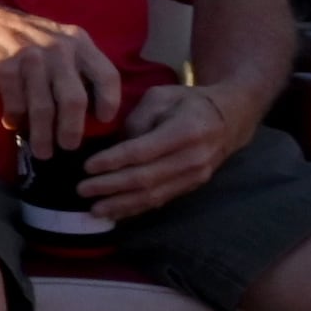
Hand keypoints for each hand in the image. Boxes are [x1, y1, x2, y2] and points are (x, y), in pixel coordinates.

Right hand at [0, 0, 123, 158]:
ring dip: (43, 135)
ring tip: (43, 151)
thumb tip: (91, 110)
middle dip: (72, 129)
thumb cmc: (24, 39)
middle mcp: (58, 48)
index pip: (106, 75)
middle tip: (69, 146)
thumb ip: (77, 67)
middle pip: (74, 99)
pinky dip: (15, 120)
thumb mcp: (59, 41)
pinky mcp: (3, 68)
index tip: (102, 120)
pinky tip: (13, 124)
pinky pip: (15, 105)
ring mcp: (29, 58)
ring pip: (43, 108)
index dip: (109, 102)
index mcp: (79, 42)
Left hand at [78, 82, 244, 217]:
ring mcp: (196, 176)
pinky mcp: (192, 186)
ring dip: (122, 205)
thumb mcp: (160, 96)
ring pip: (154, 195)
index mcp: (185, 131)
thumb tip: (114, 147)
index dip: (113, 161)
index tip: (87, 167)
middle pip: (146, 178)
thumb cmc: (188, 103)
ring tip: (94, 209)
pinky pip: (162, 200)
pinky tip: (116, 213)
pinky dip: (136, 208)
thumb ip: (137, 120)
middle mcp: (193, 158)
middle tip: (81, 190)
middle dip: (111, 186)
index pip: (142, 151)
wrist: (229, 119)